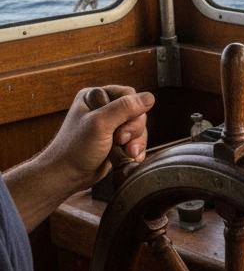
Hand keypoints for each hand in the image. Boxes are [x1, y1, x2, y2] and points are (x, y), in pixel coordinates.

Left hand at [40, 85, 154, 193]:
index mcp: (95, 96)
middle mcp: (104, 109)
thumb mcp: (100, 124)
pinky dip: (136, 150)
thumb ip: (125, 108)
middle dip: (133, 129)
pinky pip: (136, 141)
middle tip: (120, 140)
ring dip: (136, 142)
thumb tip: (150, 97)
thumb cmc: (76, 149)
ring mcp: (110, 127)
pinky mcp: (116, 142)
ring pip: (138, 128)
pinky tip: (131, 157)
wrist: (67, 176)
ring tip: (127, 153)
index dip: (131, 110)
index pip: (128, 94)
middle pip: (136, 112)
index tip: (119, 127)